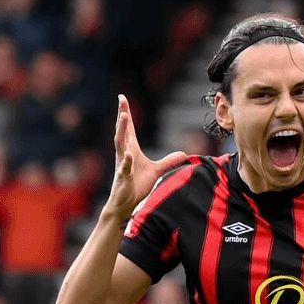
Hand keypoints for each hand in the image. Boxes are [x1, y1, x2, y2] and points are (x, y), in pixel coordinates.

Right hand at [107, 94, 187, 219]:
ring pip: (120, 145)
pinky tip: (128, 154)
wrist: (126, 205)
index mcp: (131, 150)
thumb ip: (168, 161)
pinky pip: (124, 168)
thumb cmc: (137, 186)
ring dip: (122, 131)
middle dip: (122, 116)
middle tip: (121, 100)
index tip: (122, 98)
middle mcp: (124, 154)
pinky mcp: (122, 178)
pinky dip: (126, 161)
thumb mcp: (156, 171)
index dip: (125, 113)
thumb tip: (184, 153)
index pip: (129, 129)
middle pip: (122, 132)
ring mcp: (122, 165)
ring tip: (124, 117)